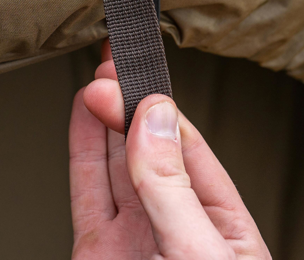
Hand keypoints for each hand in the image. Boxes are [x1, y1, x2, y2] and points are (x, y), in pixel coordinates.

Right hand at [69, 42, 269, 259]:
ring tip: (99, 76)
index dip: (160, 106)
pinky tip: (81, 114)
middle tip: (112, 64)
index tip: (136, 74)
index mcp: (221, 225)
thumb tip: (155, 118)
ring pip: (116, 163)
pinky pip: (86, 191)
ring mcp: (134, 237)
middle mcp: (176, 225)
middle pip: (151, 148)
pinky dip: (82, 150)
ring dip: (105, 116)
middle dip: (131, 100)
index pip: (189, 149)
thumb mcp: (200, 252)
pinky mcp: (95, 251)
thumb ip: (172, 187)